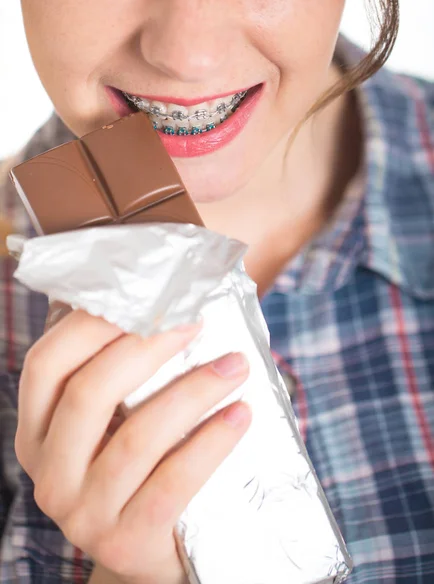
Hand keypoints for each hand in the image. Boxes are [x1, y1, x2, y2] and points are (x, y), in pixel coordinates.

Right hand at [15, 310, 250, 583]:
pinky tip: (241, 414)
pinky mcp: (128, 541)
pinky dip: (211, 442)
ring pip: (138, 436)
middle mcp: (50, 474)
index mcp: (38, 433)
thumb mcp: (113, 425)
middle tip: (197, 322)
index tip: (149, 299)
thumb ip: (119, 375)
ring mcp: (84, 514)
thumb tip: (164, 302)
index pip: (45, 365)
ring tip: (236, 365)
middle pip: (88, 394)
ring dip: (193, 391)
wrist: (152, 553)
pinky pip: (174, 482)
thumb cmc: (139, 469)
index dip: (91, 325)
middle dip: (148, 348)